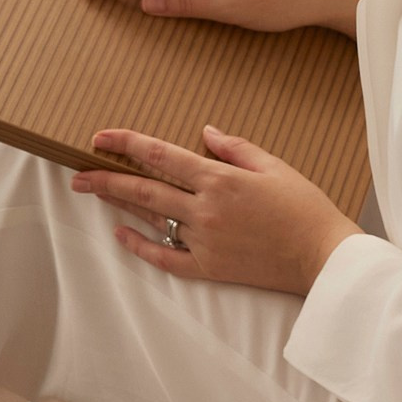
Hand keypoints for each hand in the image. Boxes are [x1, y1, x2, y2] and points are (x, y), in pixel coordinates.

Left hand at [71, 126, 360, 297]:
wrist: (324, 256)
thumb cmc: (304, 207)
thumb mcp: (273, 166)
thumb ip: (234, 148)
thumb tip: (204, 133)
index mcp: (219, 179)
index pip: (161, 156)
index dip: (127, 143)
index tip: (100, 137)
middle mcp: (205, 209)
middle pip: (144, 189)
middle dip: (106, 179)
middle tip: (77, 173)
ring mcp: (205, 241)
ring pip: (152, 218)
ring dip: (120, 205)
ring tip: (94, 192)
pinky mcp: (210, 268)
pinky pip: (166, 258)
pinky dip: (140, 246)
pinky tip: (121, 234)